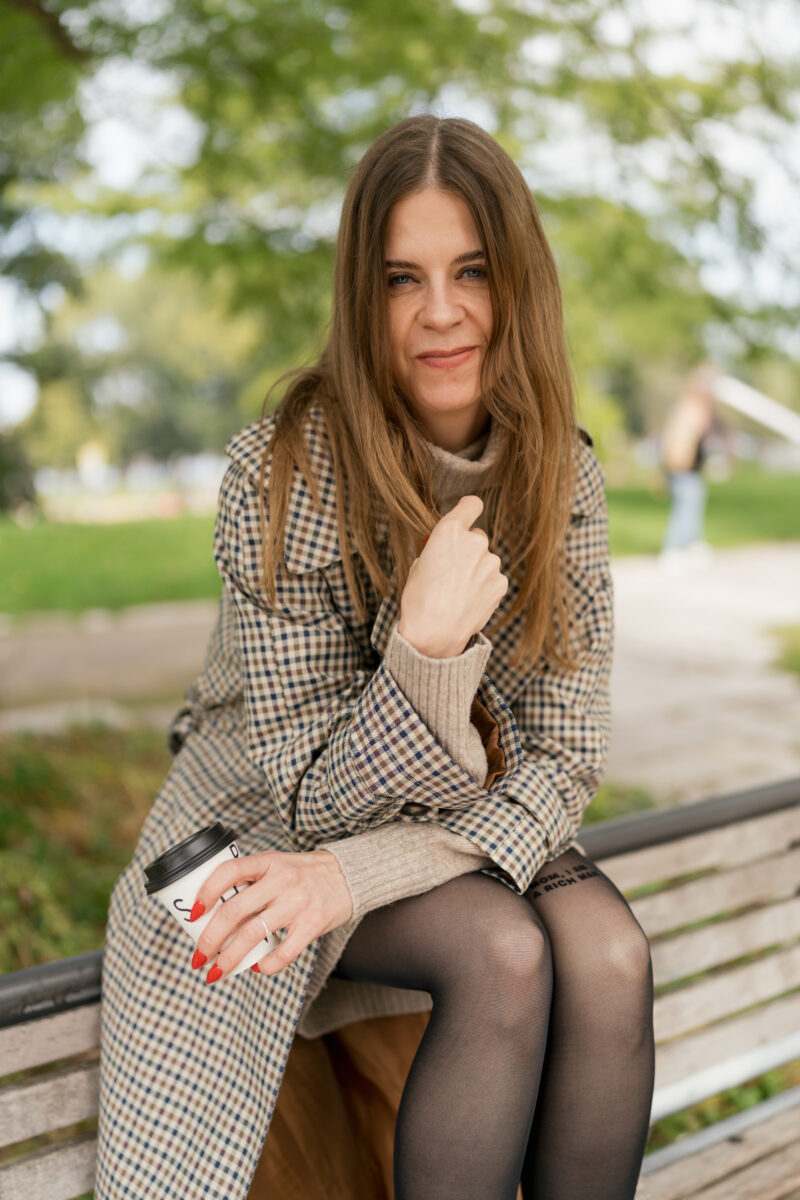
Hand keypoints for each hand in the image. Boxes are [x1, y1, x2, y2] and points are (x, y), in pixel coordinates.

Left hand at [189, 849, 352, 981]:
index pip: (229, 871)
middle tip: (198, 956)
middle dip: (209, 938)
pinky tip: (258, 967)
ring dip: (229, 958)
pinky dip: (267, 964)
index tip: (193, 914)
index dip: (206, 892)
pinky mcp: (313, 924)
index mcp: (268, 861)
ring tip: (216, 971)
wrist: (351, 875)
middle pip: (234, 911)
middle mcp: (281, 880)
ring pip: (252, 935)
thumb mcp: (278, 864)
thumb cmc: (306, 873)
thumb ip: (252, 881)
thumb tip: (214, 911)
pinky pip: (284, 952)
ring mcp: (297, 903)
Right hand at [398, 494, 508, 657]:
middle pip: (477, 536)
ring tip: (458, 592)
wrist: (435, 633)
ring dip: (476, 570)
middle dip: (468, 549)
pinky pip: (493, 579)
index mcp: (449, 531)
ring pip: (486, 560)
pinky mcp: (501, 583)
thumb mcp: (419, 565)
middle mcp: (475, 541)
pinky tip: (469, 601)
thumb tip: (449, 551)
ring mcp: (491, 563)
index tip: (466, 515)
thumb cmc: (419, 600)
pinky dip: (484, 587)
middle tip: (452, 571)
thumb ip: (439, 549)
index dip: (468, 510)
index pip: (472, 504)